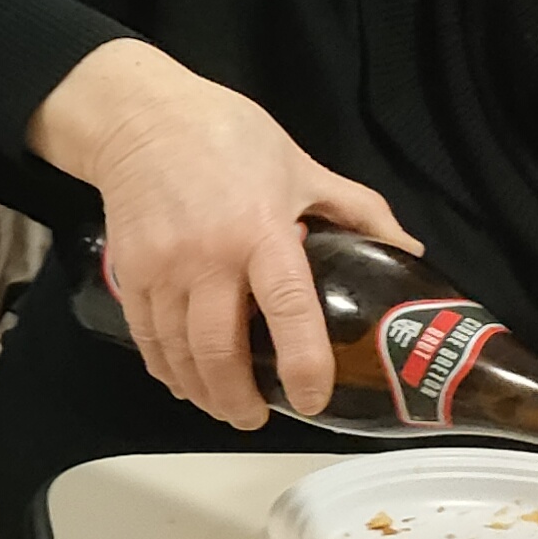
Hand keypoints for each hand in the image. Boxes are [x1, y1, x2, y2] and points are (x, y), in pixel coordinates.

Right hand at [31, 38, 412, 430]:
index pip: (287, 310)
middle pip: (219, 351)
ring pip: (179, 353)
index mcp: (260, 231)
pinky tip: (183, 382)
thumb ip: (357, 211)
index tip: (311, 399)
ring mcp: (162, 269)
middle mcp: (208, 258)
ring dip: (203, 393)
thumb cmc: (228, 137)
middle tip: (257, 420)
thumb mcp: (302, 166)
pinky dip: (166, 369)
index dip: (303, 364)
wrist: (141, 118)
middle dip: (238, 400)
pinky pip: (146, 338)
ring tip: (225, 408)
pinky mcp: (129, 273)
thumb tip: (408, 250)